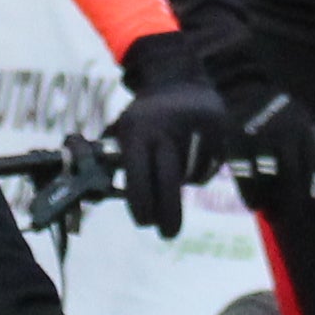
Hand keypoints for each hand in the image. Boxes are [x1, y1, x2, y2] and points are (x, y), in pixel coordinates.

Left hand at [113, 41, 235, 244]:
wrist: (180, 80)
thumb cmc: (143, 116)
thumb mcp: (122, 129)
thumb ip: (111, 160)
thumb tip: (96, 195)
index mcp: (137, 129)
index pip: (137, 175)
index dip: (141, 204)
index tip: (143, 222)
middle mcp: (166, 129)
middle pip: (169, 182)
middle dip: (168, 213)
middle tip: (167, 234)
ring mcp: (195, 129)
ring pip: (190, 178)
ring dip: (181, 186)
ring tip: (173, 165)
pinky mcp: (218, 132)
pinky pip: (207, 170)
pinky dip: (198, 173)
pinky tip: (191, 154)